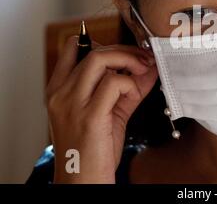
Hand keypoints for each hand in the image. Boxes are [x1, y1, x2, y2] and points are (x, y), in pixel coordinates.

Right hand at [46, 36, 157, 182]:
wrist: (83, 181)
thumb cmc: (93, 150)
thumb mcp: (109, 112)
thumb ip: (127, 88)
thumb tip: (148, 67)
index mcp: (59, 89)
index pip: (74, 47)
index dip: (104, 43)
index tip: (126, 52)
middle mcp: (61, 93)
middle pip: (93, 50)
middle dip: (125, 50)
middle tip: (144, 59)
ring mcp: (72, 103)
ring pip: (101, 59)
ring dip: (130, 60)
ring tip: (143, 71)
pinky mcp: (90, 115)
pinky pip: (114, 82)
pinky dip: (131, 83)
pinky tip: (135, 94)